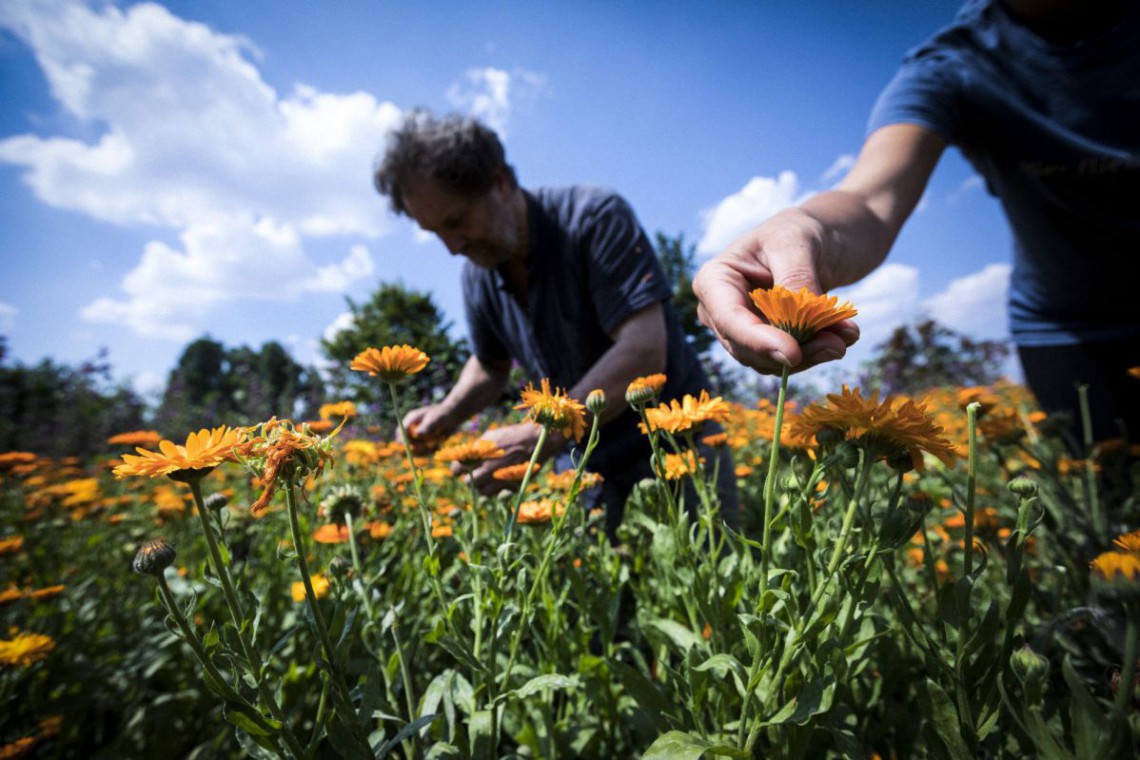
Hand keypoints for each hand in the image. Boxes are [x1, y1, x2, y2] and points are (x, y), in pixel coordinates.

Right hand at [399, 405, 452, 451]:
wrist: (451, 418)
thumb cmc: (442, 414)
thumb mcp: (435, 419)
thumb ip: (426, 427)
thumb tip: (416, 435)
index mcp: (411, 420)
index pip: (401, 431)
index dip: (402, 440)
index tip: (407, 447)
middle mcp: (411, 430)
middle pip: (406, 444)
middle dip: (418, 446)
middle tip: (429, 444)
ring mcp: (416, 438)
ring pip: (415, 450)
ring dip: (427, 448)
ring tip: (439, 438)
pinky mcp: (423, 445)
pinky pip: (423, 453)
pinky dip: (431, 451)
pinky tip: (438, 444)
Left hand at [457, 423, 566, 494]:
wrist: (536, 440)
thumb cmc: (512, 436)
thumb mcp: (491, 435)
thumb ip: (475, 447)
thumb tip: (463, 457)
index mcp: (479, 454)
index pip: (457, 469)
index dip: (459, 470)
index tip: (462, 469)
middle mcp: (487, 467)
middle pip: (468, 482)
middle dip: (471, 479)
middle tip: (477, 474)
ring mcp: (499, 477)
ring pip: (481, 492)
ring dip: (482, 487)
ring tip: (488, 479)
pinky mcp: (510, 485)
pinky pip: (495, 495)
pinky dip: (495, 491)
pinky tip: (498, 482)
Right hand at [692, 208, 858, 374]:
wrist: (820, 238)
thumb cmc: (800, 230)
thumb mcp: (796, 245)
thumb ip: (795, 283)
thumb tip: (799, 329)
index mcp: (715, 280)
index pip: (730, 320)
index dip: (758, 342)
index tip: (794, 354)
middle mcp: (720, 310)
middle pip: (748, 348)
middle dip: (794, 351)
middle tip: (837, 344)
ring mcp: (741, 330)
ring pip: (769, 361)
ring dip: (811, 354)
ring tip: (847, 334)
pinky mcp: (766, 342)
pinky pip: (788, 359)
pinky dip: (818, 350)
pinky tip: (845, 333)